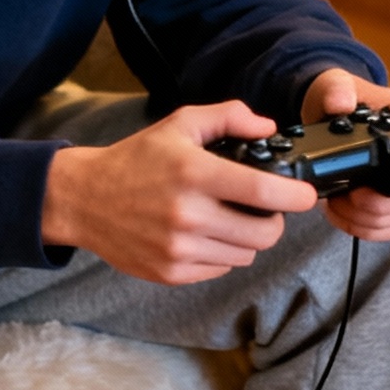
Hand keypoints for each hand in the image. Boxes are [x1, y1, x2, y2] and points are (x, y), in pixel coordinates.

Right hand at [41, 100, 316, 283]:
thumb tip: (268, 128)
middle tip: (262, 208)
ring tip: (226, 219)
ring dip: (246, 238)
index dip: (297, 195)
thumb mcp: (178, 125)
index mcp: (194, 173)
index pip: (265, 191)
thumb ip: (227, 117)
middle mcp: (188, 215)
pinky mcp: (171, 272)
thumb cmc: (135, 159)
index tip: (305, 194)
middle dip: (273, 220)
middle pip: (265, 234)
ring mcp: (179, 248)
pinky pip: (221, 268)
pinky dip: (221, 253)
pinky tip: (203, 234)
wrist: (84, 199)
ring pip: (246, 254)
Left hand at [300, 69, 389, 243]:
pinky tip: (345, 218)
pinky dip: (371, 229)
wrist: (336, 123)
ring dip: (371, 218)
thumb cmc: (345, 101)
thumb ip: (336, 90)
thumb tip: (339, 104)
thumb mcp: (334, 86)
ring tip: (337, 205)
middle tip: (348, 194)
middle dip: (384, 198)